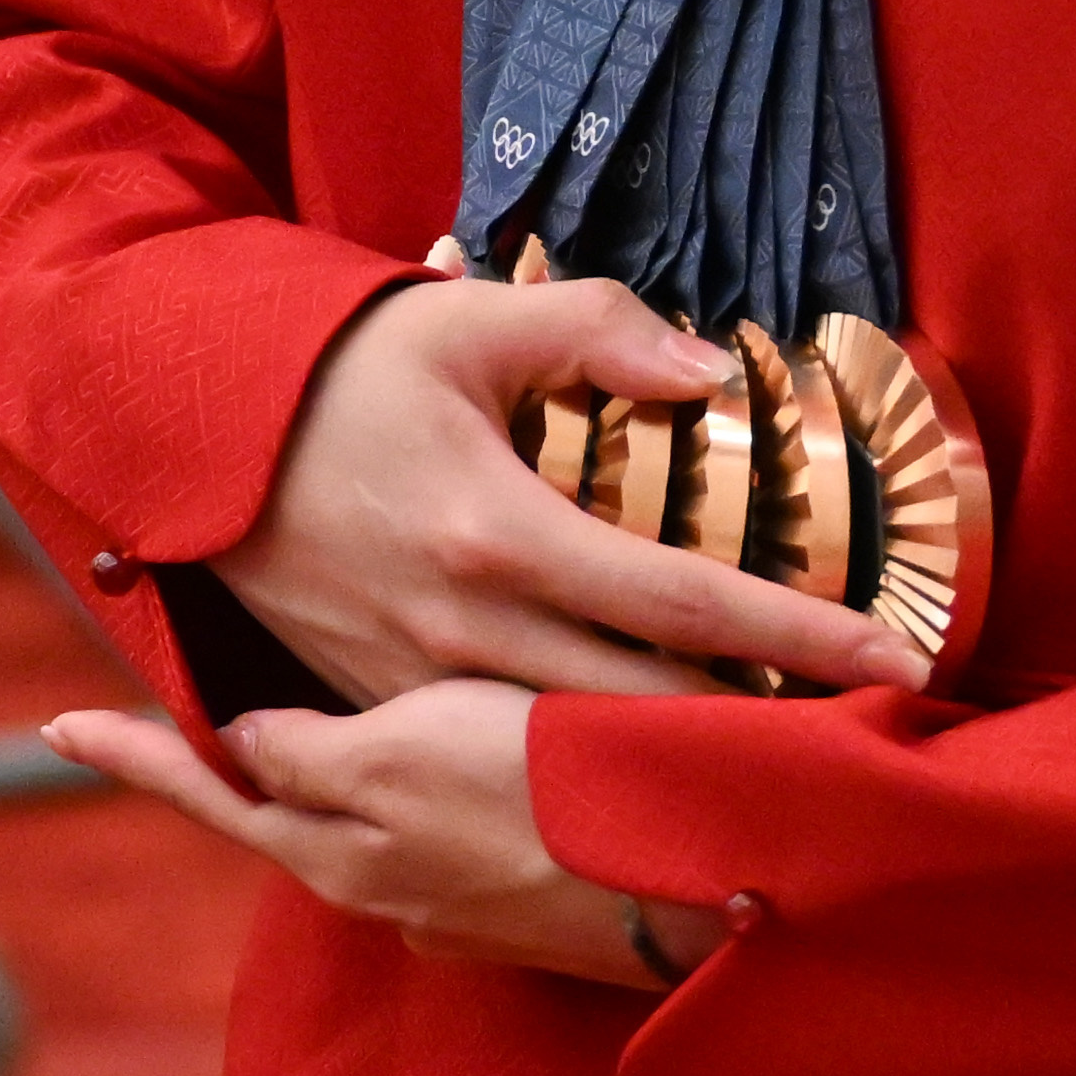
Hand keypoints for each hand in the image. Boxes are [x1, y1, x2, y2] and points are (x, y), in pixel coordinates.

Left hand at [42, 680, 734, 987]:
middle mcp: (381, 887)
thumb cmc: (547, 792)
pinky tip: (454, 757)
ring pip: (363, 828)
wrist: (698, 889)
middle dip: (226, 767)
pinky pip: (439, 842)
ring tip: (315, 717)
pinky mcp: (518, 907)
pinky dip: (423, 799)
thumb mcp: (408, 754)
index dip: (139, 753)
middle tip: (156, 717)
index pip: (216, 790)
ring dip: (334, 779)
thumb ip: (314, 759)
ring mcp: (451, 905)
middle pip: (281, 815)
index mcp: (340, 846)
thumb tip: (244, 746)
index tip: (56, 726)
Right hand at [212, 272, 927, 708]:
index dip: (798, 632)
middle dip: (761, 728)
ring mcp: (415, 685)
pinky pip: (502, 750)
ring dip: (676, 754)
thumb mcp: (465, 319)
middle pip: (648, 709)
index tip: (891, 656)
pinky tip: (646, 752)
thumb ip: (596, 329)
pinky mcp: (378, 706)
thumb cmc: (339, 367)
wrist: (184, 428)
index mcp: (498, 536)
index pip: (686, 600)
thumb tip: (708, 369)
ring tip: (782, 751)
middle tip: (863, 728)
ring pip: (576, 749)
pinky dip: (582, 757)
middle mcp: (462, 633)